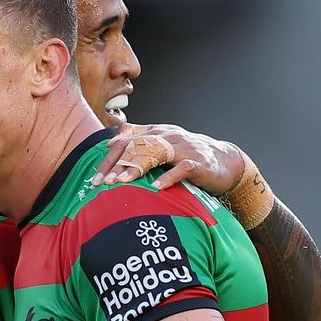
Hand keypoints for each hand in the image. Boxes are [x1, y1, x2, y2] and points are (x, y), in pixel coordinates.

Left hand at [93, 123, 243, 194]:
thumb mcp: (161, 146)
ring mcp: (183, 148)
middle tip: (103, 183)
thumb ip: (137, 141)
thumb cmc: (187, 156)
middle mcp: (166, 136)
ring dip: (136, 168)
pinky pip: (181, 169)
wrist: (225, 161)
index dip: (109, 159)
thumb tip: (111, 141)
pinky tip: (156, 188)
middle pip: (136, 147)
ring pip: (155, 154)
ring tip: (121, 183)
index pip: (125, 141)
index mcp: (155, 132)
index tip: (95, 178)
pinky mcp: (198, 162)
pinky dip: (168, 177)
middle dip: (117, 165)